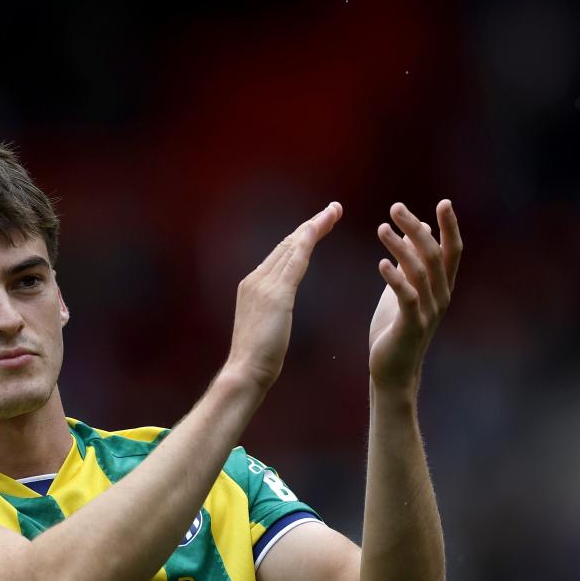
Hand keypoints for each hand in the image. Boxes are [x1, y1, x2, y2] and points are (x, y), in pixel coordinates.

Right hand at [226, 202, 342, 389]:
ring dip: (314, 226)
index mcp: (251, 286)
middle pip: (287, 244)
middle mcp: (255, 279)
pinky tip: (320, 228)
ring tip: (334, 211)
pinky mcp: (276, 295)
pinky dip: (309, 241)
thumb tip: (279, 310)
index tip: (318, 224)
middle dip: (311, 224)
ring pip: (293, 246)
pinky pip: (295, 261)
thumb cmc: (257, 359)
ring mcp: (263, 285)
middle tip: (334, 208)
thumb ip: (273, 311)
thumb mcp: (266, 327)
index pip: (280, 253)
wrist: (245, 372)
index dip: (301, 236)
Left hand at [370, 200, 461, 394]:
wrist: (393, 372)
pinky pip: (407, 298)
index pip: (451, 251)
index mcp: (442, 287)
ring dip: (401, 248)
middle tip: (396, 207)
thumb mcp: (404, 291)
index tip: (444, 202)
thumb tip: (418, 230)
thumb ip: (411, 264)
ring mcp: (428, 312)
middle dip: (417, 228)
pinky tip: (381, 263)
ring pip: (420, 273)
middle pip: (434, 255)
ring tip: (381, 229)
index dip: (450, 227)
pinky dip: (395, 279)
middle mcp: (441, 297)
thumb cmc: (396, 329)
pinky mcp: (411, 326)